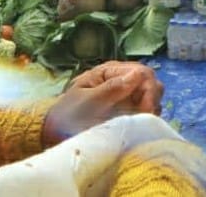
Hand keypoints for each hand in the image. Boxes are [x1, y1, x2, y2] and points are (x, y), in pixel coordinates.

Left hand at [43, 61, 162, 145]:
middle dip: (152, 100)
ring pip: (152, 97)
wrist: (54, 133)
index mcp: (110, 71)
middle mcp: (121, 80)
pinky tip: (137, 127)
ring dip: (150, 109)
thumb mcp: (86, 101)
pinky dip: (145, 118)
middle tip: (144, 119)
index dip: (149, 89)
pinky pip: (145, 110)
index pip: (143, 72)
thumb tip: (138, 75)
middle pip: (151, 83)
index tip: (146, 110)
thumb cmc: (66, 115)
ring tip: (140, 124)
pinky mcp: (127, 110)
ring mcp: (126, 95)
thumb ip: (111, 88)